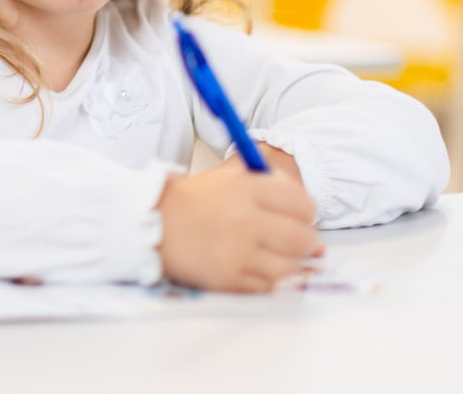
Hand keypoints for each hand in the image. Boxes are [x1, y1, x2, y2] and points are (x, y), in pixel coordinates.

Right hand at [157, 159, 320, 292]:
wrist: (152, 222)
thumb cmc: (196, 199)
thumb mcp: (230, 176)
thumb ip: (269, 185)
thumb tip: (310, 216)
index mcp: (246, 187)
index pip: (302, 203)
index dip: (305, 212)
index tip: (297, 216)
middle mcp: (245, 219)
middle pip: (302, 238)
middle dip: (304, 241)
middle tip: (291, 240)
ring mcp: (238, 252)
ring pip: (291, 267)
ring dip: (289, 263)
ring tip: (273, 255)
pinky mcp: (230, 278)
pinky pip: (269, 285)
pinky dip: (268, 279)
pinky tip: (255, 267)